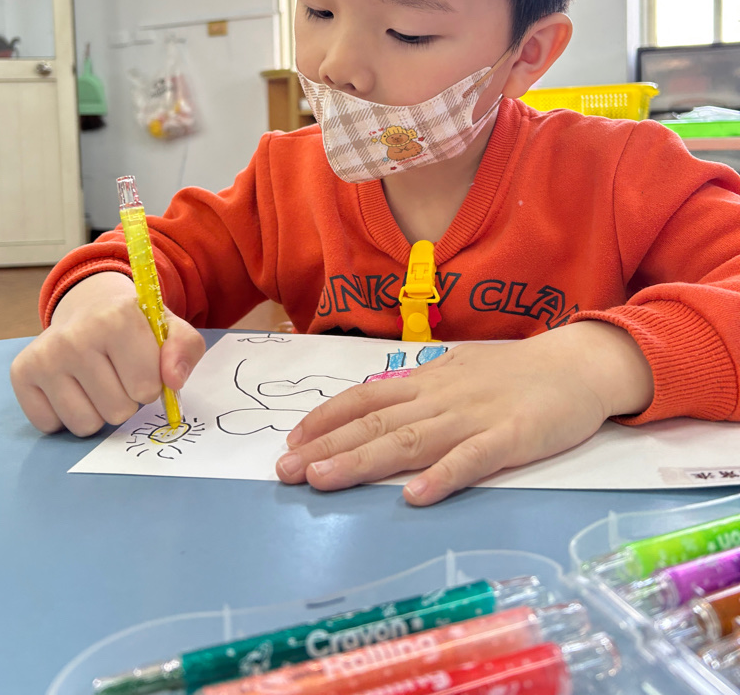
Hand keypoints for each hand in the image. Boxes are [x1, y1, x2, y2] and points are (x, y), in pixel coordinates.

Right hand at [10, 272, 205, 435]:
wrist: (90, 308)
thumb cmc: (135, 326)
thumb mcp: (169, 329)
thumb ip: (185, 349)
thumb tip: (173, 381)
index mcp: (118, 318)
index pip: (148, 388)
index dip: (151, 383)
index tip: (143, 362)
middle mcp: (75, 335)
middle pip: (118, 411)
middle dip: (126, 399)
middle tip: (118, 372)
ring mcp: (45, 355)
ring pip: (86, 424)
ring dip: (97, 411)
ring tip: (97, 379)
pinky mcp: (21, 373)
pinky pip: (52, 426)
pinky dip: (65, 414)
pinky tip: (70, 385)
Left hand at [276, 321, 653, 504]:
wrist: (578, 364)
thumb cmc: (516, 374)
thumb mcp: (459, 372)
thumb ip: (421, 392)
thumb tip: (376, 406)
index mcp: (429, 381)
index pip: (366, 397)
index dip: (326, 418)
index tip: (292, 440)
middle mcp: (442, 396)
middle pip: (376, 422)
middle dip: (327, 447)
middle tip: (284, 471)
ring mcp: (475, 416)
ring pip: (411, 440)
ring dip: (363, 461)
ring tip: (323, 481)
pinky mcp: (512, 437)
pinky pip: (473, 459)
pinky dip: (443, 476)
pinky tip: (414, 497)